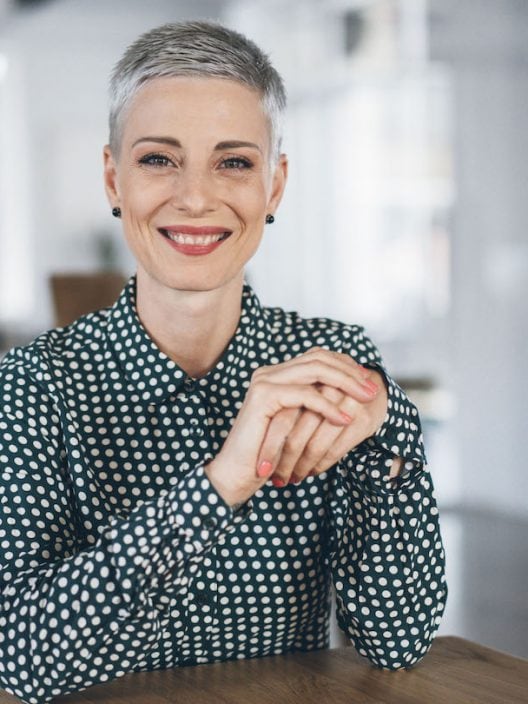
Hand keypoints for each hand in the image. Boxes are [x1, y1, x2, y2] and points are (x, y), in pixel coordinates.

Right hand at [204, 348, 377, 506]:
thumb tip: (352, 393)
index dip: (345, 366)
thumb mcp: (299, 425)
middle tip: (373, 390)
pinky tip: (344, 418)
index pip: (317, 357)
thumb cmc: (269, 454)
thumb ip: (316, 406)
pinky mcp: (263, 396)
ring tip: (366, 400)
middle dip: (350, 373)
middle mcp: (269, 372)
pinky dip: (328, 406)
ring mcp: (265, 381)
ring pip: (315, 370)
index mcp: (277, 375)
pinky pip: (305, 395)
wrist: (238, 474)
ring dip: (346, 384)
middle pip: (319, 358)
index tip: (368, 382)